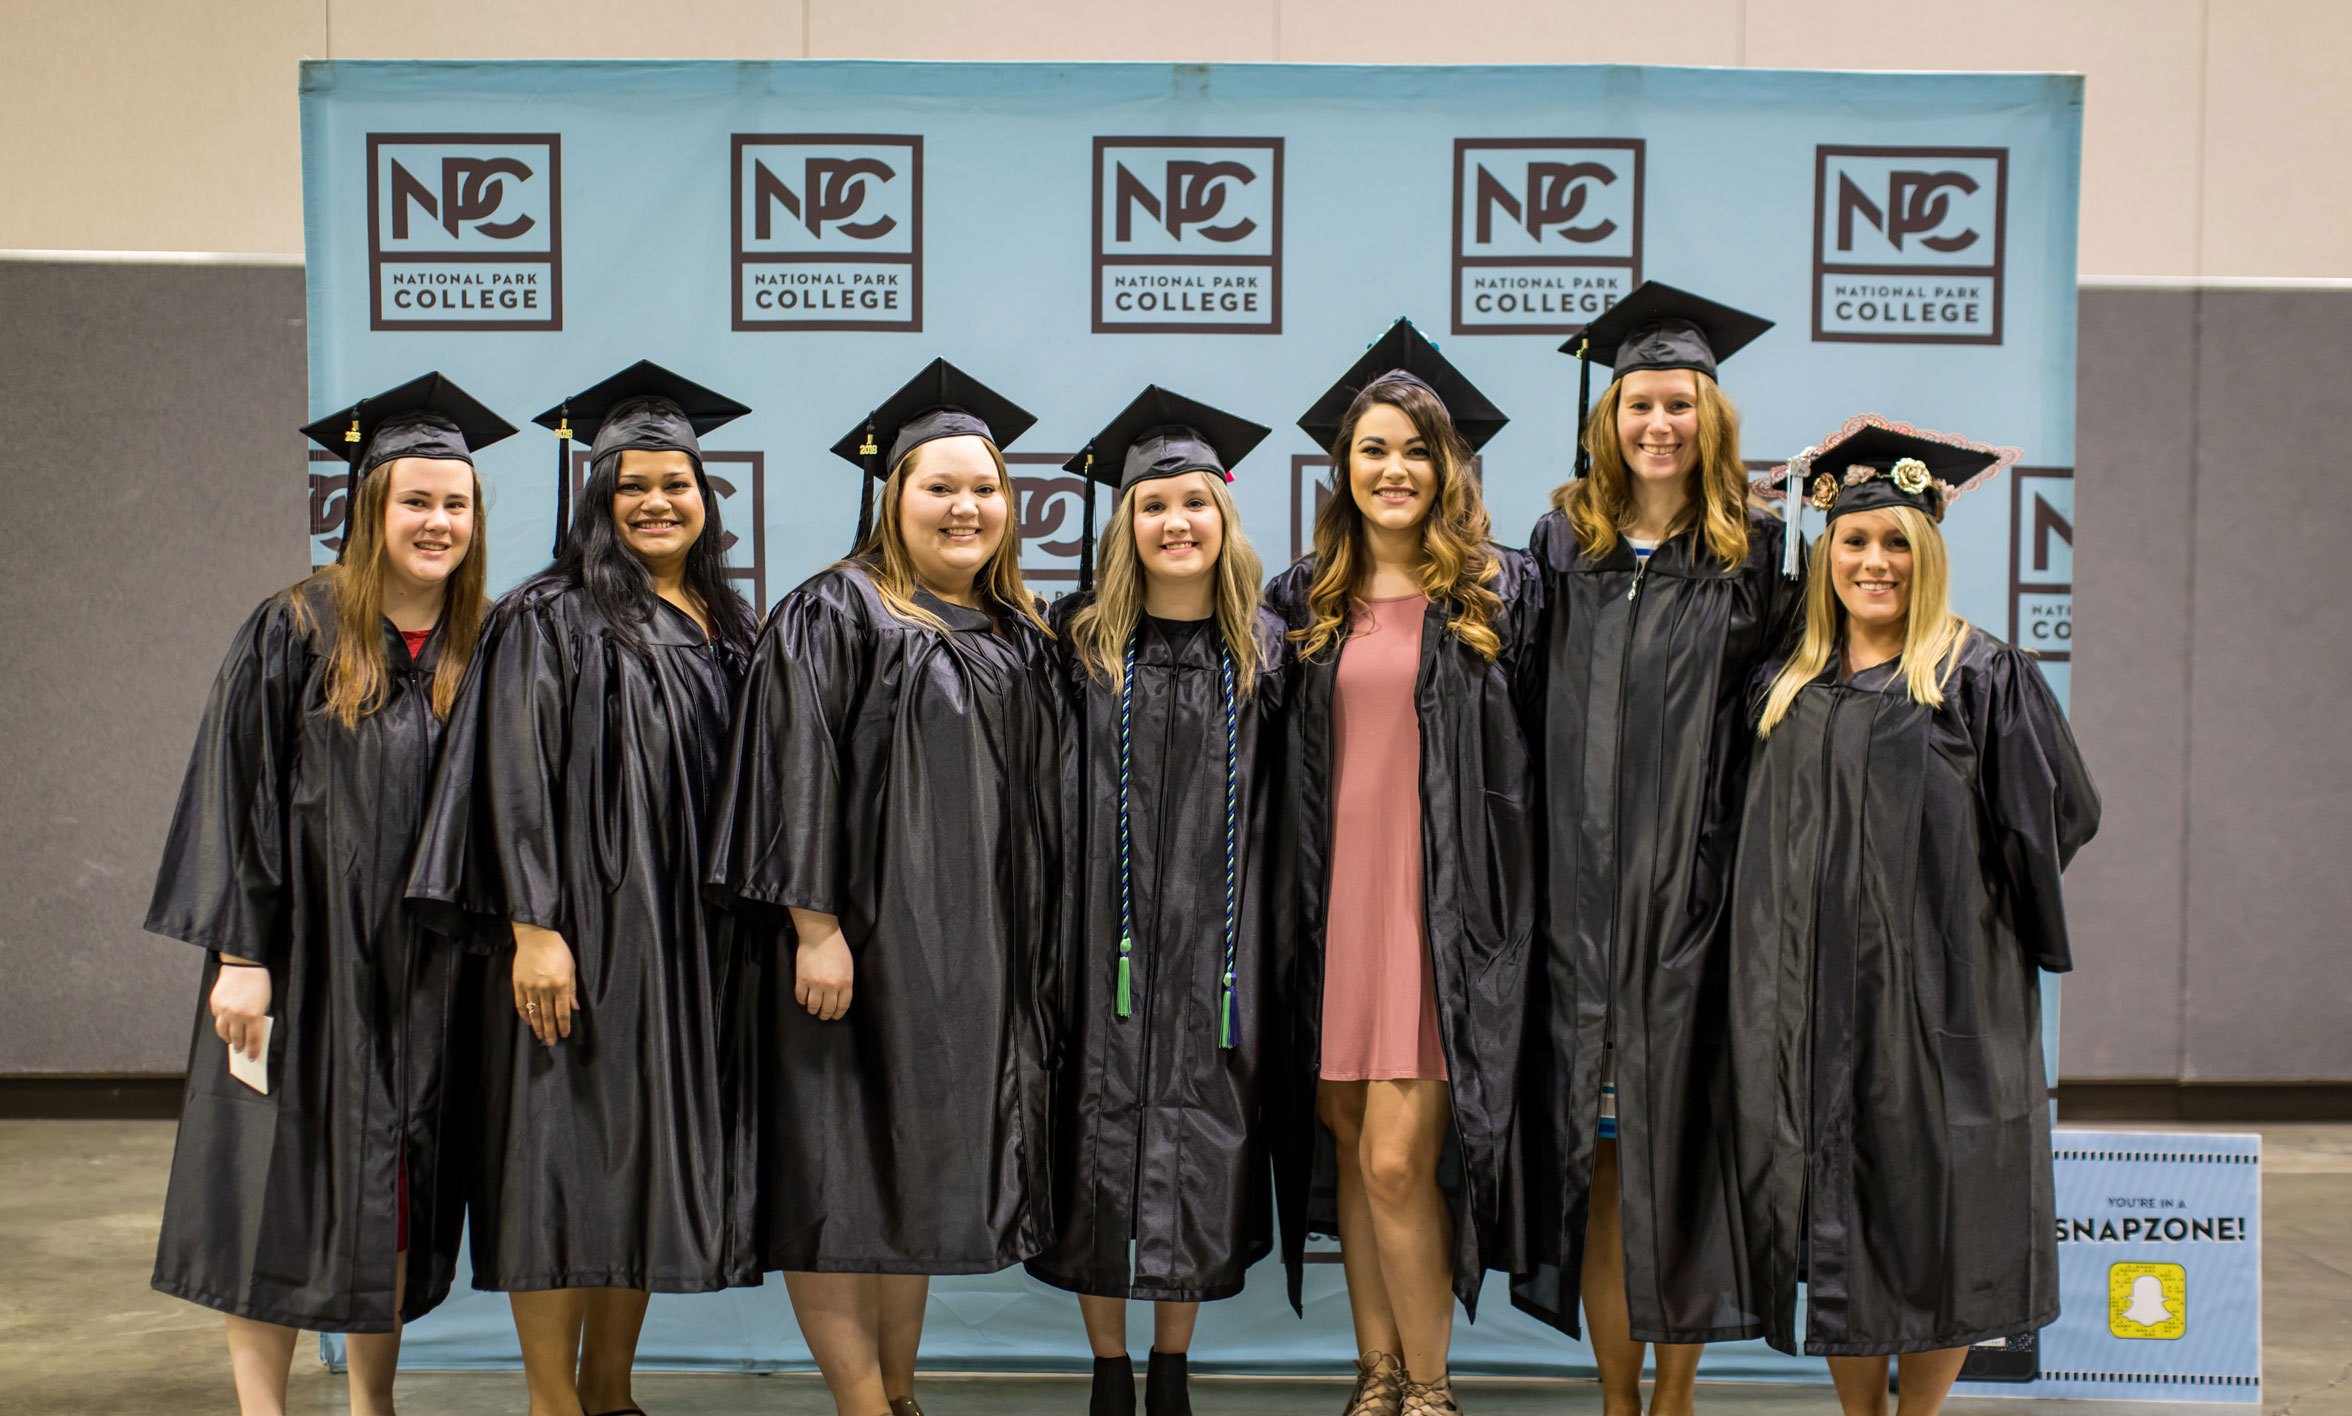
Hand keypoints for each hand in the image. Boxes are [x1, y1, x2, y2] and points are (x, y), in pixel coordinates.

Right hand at [210, 960, 271, 1061]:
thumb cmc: (258, 983)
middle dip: (239, 1046)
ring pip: (223, 1032)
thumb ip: (258, 1018)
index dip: (252, 1051)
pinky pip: (217, 1019)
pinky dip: (221, 1023)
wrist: (244, 966)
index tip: (251, 1057)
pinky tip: (225, 1025)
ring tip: (231, 1041)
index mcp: (253, 1015)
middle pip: (237, 1038)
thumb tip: (252, 1033)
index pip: (253, 1040)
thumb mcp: (264, 1003)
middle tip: (240, 1050)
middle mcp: (237, 1015)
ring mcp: (224, 1010)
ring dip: (228, 1038)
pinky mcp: (215, 1004)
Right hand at [511, 922, 578, 1044]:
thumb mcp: (571, 968)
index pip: (562, 1012)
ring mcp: (530, 987)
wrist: (536, 938)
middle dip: (551, 1031)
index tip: (564, 1034)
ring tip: (541, 1036)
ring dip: (538, 1027)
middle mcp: (545, 988)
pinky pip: (521, 1004)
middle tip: (551, 1042)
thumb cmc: (558, 951)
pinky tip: (529, 1023)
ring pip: (534, 1013)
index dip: (563, 1025)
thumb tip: (575, 1008)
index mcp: (560, 984)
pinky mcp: (518, 985)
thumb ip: (572, 990)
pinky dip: (525, 1015)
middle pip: (548, 1016)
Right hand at [790, 909, 853, 1021]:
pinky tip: (804, 999)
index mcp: (845, 982)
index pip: (842, 1006)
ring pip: (813, 1006)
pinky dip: (802, 1001)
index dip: (838, 1014)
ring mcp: (816, 983)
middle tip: (823, 1015)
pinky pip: (801, 997)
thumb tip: (840, 998)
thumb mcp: (848, 966)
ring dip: (813, 1010)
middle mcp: (831, 986)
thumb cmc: (836, 948)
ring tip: (813, 1009)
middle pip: (828, 1009)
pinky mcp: (802, 980)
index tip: (835, 1016)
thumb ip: (845, 983)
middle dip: (825, 1015)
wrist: (820, 935)